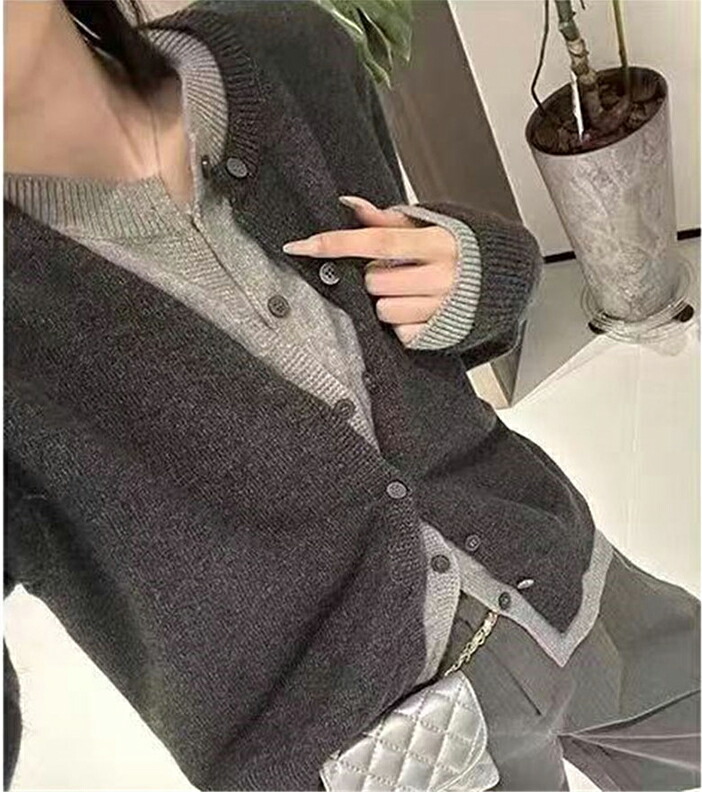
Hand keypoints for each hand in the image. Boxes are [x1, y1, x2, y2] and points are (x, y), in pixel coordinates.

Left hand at [282, 195, 458, 344]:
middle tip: (399, 272)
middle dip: (378, 276)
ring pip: (384, 309)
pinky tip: (419, 310)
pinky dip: (402, 323)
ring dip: (389, 301)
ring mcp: (441, 306)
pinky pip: (399, 332)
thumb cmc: (461, 250)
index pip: (376, 241)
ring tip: (411, 291)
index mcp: (436, 242)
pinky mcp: (439, 333)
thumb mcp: (430, 227)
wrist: (505, 281)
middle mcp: (441, 274)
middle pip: (375, 281)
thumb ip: (386, 220)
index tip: (300, 246)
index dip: (335, 243)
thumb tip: (349, 204)